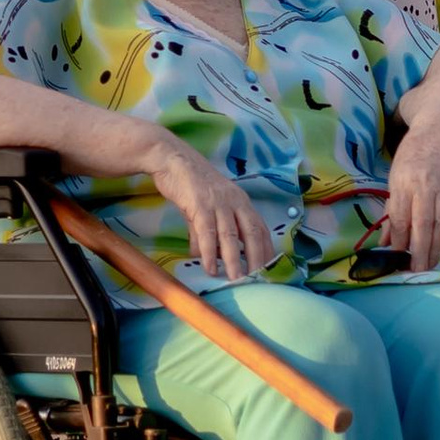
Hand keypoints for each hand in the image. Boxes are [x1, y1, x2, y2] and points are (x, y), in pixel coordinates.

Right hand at [139, 130, 278, 283]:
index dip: (265, 249)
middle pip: (251, 234)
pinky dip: (208, 253)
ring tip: (235, 280)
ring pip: (230, 236)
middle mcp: (234, 201)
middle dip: (255, 259)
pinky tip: (210, 268)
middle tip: (256, 280)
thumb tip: (207, 255)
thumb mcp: (206, 207)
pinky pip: (207, 233)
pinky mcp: (200, 204)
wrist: (171, 158)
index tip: (268, 270)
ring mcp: (218, 202)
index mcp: (240, 201)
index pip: (260, 228)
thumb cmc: (190, 183)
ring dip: (233, 261)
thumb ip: (209, 231)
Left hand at [383, 121, 439, 274]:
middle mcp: (426, 186)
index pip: (402, 217)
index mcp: (405, 182)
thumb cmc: (414, 156)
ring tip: (430, 266)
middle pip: (422, 224)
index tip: (397, 258)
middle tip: (415, 271)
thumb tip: (386, 240)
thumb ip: (393, 210)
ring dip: (436, 248)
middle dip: (418, 251)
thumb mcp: (395, 177)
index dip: (399, 240)